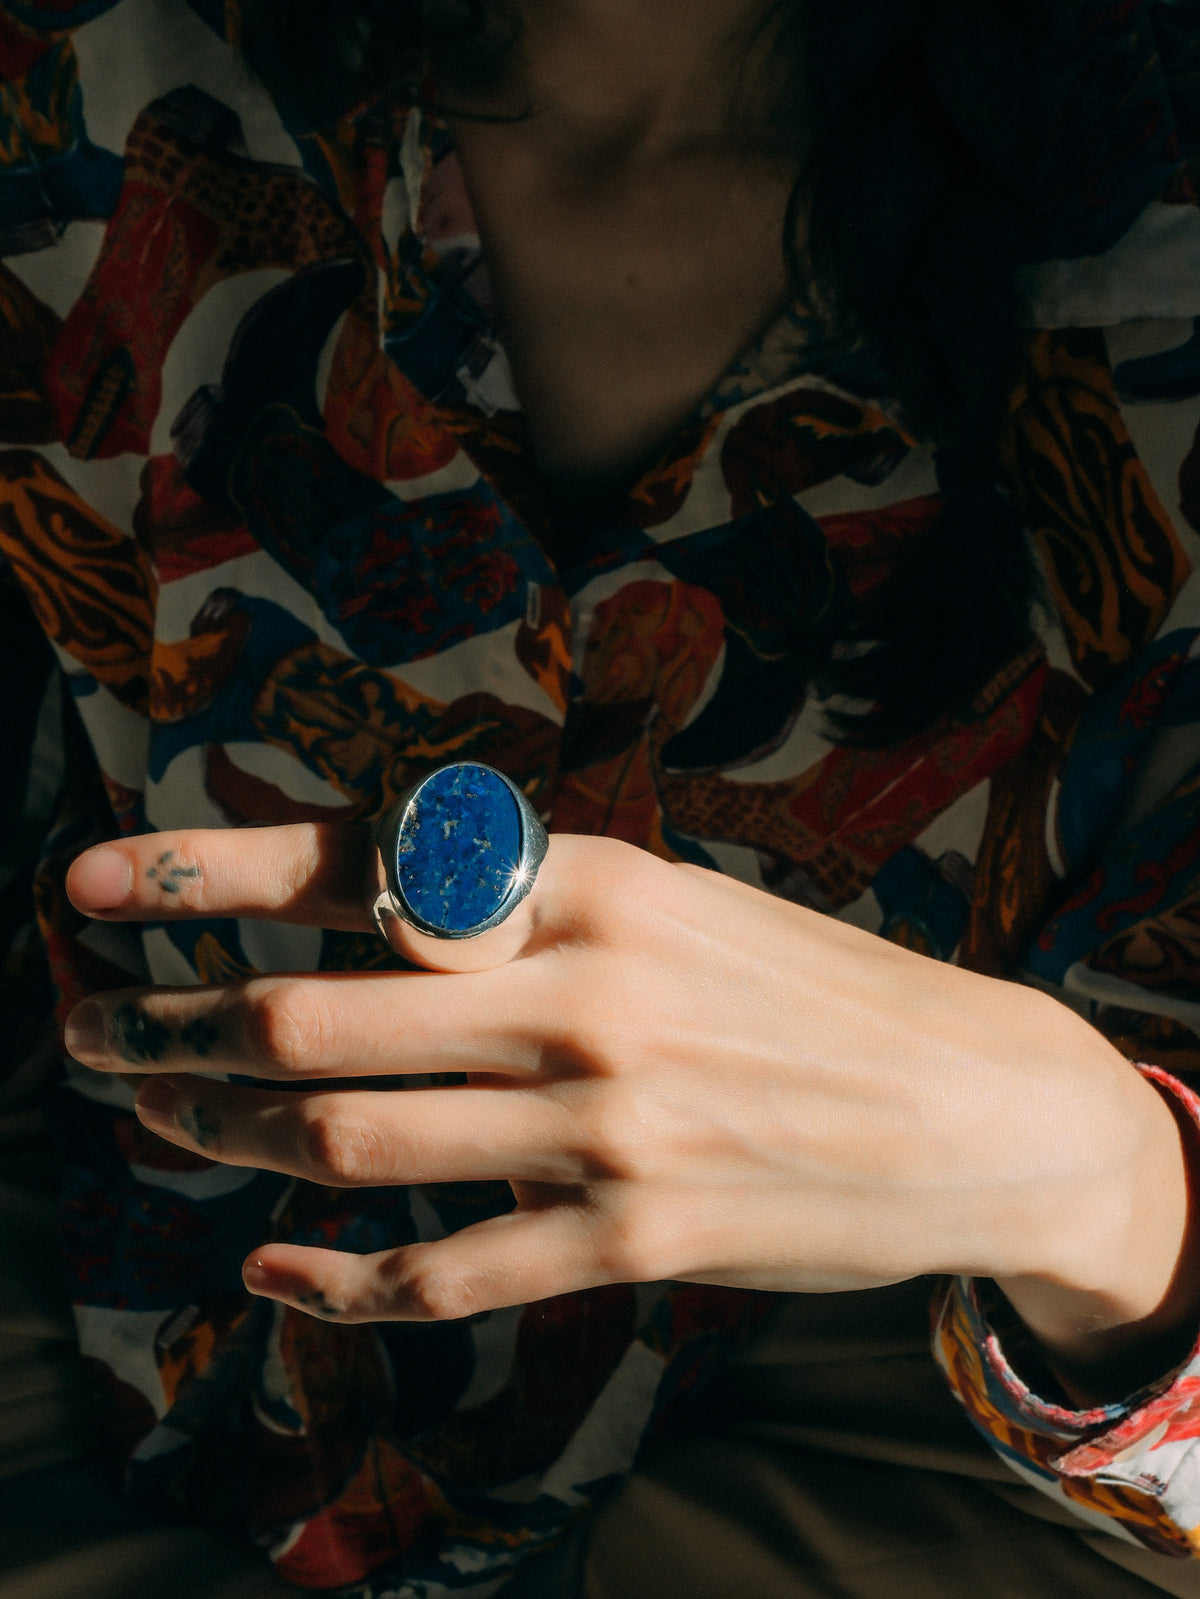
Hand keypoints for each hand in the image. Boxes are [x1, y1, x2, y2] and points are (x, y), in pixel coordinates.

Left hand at [62, 824, 1191, 1372]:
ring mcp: (604, 1123)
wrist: (974, 1104)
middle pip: (312, 1015)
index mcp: (587, 882)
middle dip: (171, 1024)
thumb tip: (370, 913)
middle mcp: (580, 993)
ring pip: (350, 1138)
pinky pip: (444, 1270)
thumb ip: (525, 911)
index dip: (201, 872)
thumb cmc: (809, 988)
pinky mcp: (633, 1236)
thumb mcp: (672, 902)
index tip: (88, 884)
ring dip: (222, 1132)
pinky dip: (335, 1278)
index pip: (356, 865)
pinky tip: (269, 1273)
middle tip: (88, 1033)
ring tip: (155, 1119)